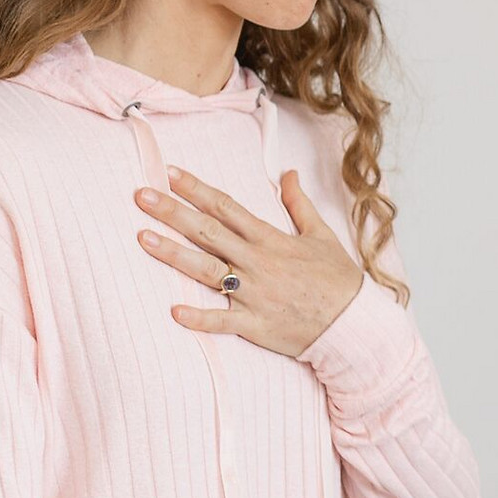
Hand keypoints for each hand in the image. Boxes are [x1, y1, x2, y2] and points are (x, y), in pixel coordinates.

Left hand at [133, 164, 363, 357]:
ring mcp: (254, 294)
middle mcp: (257, 262)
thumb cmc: (338, 280)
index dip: (196, 189)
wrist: (355, 325)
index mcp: (270, 239)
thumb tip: (288, 173)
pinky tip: (174, 311)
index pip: (226, 206)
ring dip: (174, 254)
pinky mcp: (256, 324)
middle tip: (141, 196)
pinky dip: (199, 317)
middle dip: (173, 212)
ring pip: (206, 270)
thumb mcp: (321, 234)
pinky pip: (223, 321)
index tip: (170, 173)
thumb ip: (299, 203)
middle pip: (208, 231)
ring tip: (143, 238)